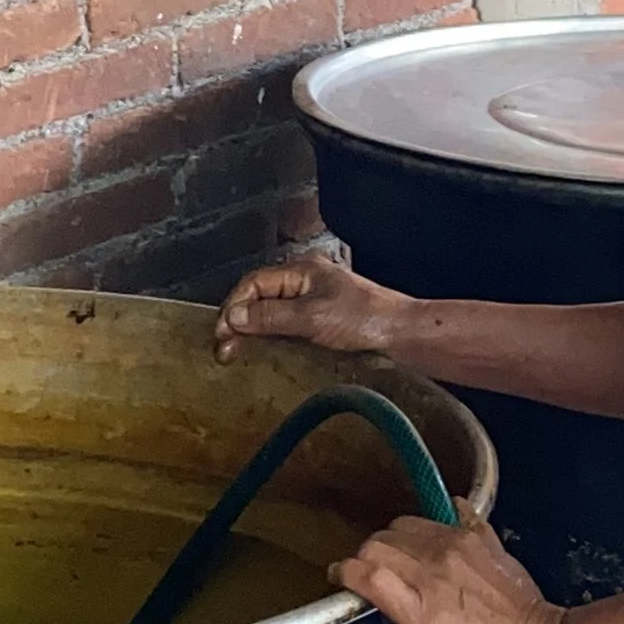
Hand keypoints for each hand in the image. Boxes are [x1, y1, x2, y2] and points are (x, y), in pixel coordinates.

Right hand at [214, 252, 410, 363]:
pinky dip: (269, 338)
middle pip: (258, 297)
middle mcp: (305, 282)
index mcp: (302, 271)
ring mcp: (313, 301)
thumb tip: (233, 317)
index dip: (233, 307)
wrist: (401, 336)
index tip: (221, 333)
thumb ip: (270, 317)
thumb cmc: (366, 320)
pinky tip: (263, 352)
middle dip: (237, 321)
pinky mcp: (321, 321)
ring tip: (236, 353)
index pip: (253, 283)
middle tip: (223, 349)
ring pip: (270, 313)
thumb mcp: (312, 318)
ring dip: (251, 331)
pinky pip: (285, 326)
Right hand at [332, 514, 567, 623]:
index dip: (346, 572)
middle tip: (374, 570)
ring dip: (399, 537)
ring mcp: (460, 548)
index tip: (342, 576)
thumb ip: (409, 619)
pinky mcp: (484, 540)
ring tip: (406, 555)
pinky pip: (453, 513)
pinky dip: (442, 520)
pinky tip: (442, 533)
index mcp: (418, 607)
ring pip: (407, 523)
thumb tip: (394, 599)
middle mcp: (434, 570)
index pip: (363, 570)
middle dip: (368, 555)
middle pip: (378, 542)